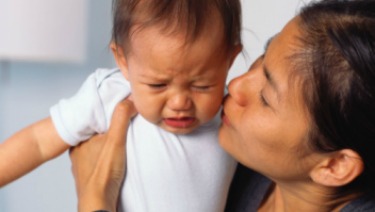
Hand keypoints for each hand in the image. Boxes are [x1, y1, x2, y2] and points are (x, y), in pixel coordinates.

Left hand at [70, 97, 136, 211]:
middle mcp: (78, 150)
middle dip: (108, 129)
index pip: (94, 119)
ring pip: (96, 147)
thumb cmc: (103, 173)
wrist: (99, 202)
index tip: (121, 110)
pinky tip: (116, 158)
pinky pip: (98, 160)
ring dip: (108, 144)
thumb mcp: (115, 140)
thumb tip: (129, 99)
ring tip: (121, 142)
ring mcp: (83, 164)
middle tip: (123, 126)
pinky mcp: (90, 175)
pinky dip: (107, 157)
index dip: (107, 113)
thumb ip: (121, 118)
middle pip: (96, 133)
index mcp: (80, 139)